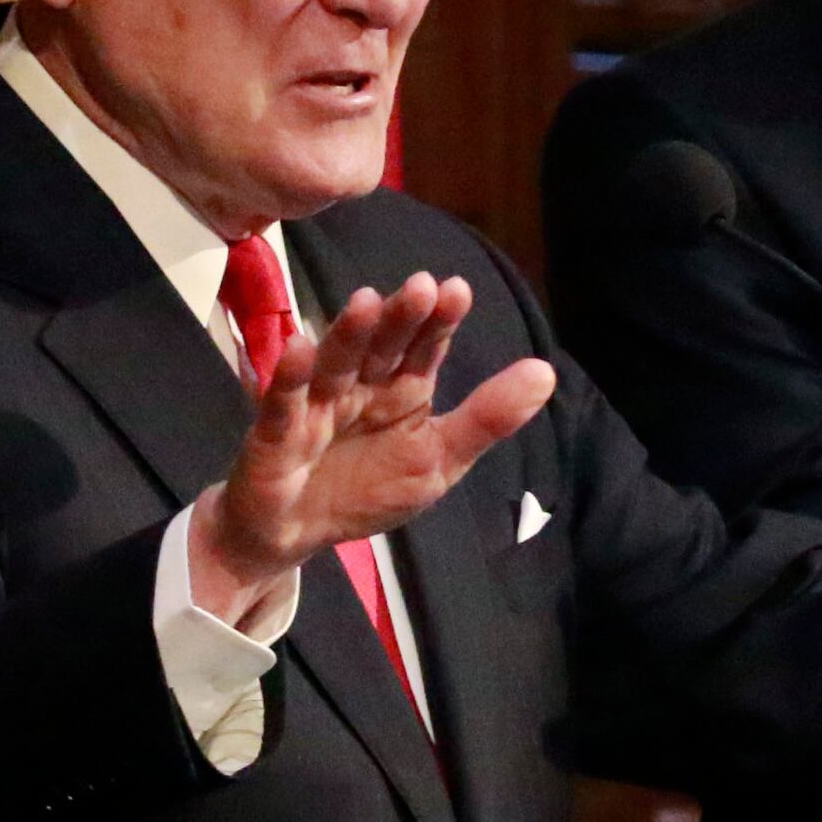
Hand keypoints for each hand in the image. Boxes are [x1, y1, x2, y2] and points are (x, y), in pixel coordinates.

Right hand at [186, 273, 558, 611]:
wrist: (294, 535)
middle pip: (381, 347)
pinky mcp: (276, 434)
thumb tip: (546, 372)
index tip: (456, 290)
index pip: (424, 348)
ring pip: (335, 364)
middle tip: (420, 287)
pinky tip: (299, 348)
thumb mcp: (438, 461)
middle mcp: (360, 387)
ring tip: (366, 302)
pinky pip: (283, 404)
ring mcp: (316, 406)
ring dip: (348, 334)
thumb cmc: (366, 490)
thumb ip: (485, 419)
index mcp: (402, 391)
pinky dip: (289, 377)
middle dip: (399, 319)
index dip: (438, 321)